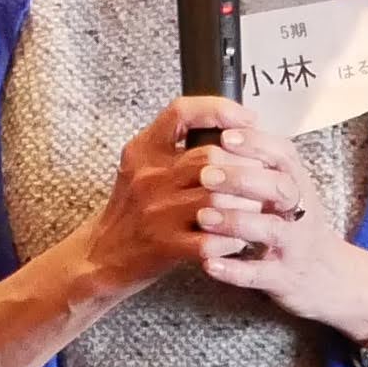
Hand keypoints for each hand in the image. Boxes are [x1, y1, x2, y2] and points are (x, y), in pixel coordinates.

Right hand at [63, 100, 251, 303]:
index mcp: (143, 151)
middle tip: (266, 175)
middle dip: (247, 166)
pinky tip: (238, 239)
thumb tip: (232, 130)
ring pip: (218, 198)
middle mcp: (148, 177)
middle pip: (211, 156)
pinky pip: (212, 239)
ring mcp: (156, 212)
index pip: (182, 112)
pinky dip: (233, 240)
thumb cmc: (132, 211)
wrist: (101, 257)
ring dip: (247, 205)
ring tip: (259, 208)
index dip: (221, 110)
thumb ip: (176, 148)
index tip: (247, 121)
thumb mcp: (142, 169)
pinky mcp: (164, 246)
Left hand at [184, 112, 367, 340]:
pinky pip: (259, 275)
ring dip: (235, 221)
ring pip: (270, 230)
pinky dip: (233, 270)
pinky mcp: (284, 278)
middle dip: (242, 179)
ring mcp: (294, 246)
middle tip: (206, 175)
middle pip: (279, 188)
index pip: (283, 155)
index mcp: (298, 185)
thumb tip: (227, 125)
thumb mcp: (289, 192)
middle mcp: (300, 212)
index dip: (256, 143)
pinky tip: (208, 263)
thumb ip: (263, 166)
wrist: (331, 278)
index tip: (225, 136)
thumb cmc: (297, 228)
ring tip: (203, 217)